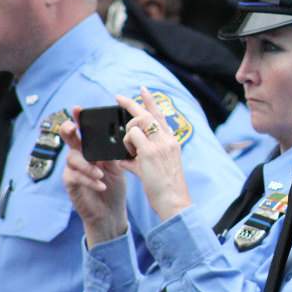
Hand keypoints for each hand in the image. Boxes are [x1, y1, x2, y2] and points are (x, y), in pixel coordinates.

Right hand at [60, 109, 128, 246]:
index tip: (78, 108)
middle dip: (69, 130)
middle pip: (69, 138)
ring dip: (87, 165)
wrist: (111, 211)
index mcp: (91, 147)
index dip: (79, 118)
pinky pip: (74, 176)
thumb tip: (124, 132)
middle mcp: (79, 155)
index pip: (84, 129)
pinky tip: (101, 184)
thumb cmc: (114, 185)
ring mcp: (72, 169)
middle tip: (73, 127)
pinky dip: (89, 180)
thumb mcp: (117, 164)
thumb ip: (115, 150)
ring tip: (101, 173)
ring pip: (72, 158)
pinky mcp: (70, 183)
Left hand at [117, 86, 193, 220]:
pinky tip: (127, 162)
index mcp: (171, 141)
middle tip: (117, 97)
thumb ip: (144, 156)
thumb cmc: (166, 188)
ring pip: (136, 124)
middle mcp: (166, 140)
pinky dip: (125, 148)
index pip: (160, 115)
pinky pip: (130, 140)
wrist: (174, 202)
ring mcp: (158, 146)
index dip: (150, 101)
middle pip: (146, 114)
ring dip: (127, 136)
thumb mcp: (159, 166)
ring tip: (129, 151)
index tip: (142, 89)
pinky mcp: (149, 154)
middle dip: (130, 105)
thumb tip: (127, 155)